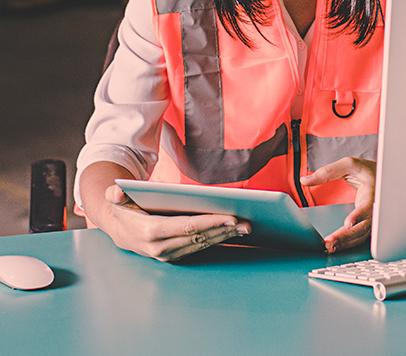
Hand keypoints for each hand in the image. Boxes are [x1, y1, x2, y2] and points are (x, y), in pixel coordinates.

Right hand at [98, 183, 249, 261]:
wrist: (117, 228)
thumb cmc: (124, 208)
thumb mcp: (116, 198)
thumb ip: (115, 194)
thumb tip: (115, 192)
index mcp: (151, 232)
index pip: (187, 226)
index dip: (210, 222)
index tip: (230, 217)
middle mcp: (160, 247)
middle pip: (198, 237)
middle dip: (224, 230)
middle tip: (247, 223)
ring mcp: (167, 254)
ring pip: (201, 244)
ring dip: (224, 237)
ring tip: (245, 228)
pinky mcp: (173, 256)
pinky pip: (198, 248)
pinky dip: (215, 241)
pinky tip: (231, 233)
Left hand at [301, 157, 375, 252]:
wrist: (382, 177)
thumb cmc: (366, 170)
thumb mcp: (349, 165)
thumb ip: (328, 172)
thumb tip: (305, 180)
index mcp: (373, 192)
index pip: (368, 205)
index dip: (358, 215)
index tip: (347, 223)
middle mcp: (375, 208)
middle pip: (364, 227)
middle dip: (346, 236)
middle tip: (329, 242)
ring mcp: (373, 218)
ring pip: (361, 236)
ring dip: (345, 243)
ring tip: (328, 247)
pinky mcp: (368, 225)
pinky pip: (359, 237)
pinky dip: (348, 243)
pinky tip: (335, 246)